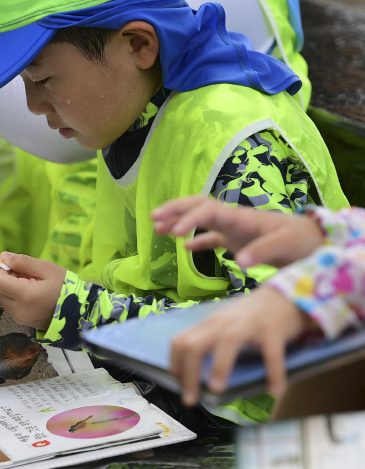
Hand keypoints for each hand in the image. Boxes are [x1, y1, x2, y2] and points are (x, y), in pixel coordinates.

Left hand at [0, 252, 66, 329]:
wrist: (79, 312)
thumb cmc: (65, 288)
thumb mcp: (47, 269)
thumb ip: (23, 262)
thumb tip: (3, 257)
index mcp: (24, 296)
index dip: (4, 270)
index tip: (18, 266)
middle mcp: (17, 310)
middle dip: (8, 278)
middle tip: (27, 275)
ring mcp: (19, 318)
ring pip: (4, 298)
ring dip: (12, 288)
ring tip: (32, 285)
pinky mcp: (22, 322)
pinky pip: (11, 306)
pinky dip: (16, 297)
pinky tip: (32, 294)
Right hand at [152, 196, 324, 269]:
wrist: (315, 242)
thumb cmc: (302, 241)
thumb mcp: (286, 245)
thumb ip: (262, 252)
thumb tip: (239, 263)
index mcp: (242, 216)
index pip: (208, 210)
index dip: (189, 218)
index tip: (175, 233)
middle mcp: (234, 218)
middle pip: (199, 205)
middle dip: (176, 209)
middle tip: (153, 218)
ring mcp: (235, 228)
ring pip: (201, 218)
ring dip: (180, 220)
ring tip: (158, 228)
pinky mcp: (239, 240)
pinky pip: (212, 236)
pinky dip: (197, 240)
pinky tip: (185, 248)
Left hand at [170, 287, 315, 405]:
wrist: (283, 295)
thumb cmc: (251, 316)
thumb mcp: (224, 326)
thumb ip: (211, 342)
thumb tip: (195, 375)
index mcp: (210, 324)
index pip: (180, 342)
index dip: (175, 365)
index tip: (177, 385)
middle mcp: (224, 323)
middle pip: (195, 345)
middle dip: (189, 374)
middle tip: (190, 400)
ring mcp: (248, 324)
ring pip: (227, 342)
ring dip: (219, 367)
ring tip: (216, 390)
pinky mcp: (273, 329)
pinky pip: (271, 353)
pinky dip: (273, 373)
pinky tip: (274, 391)